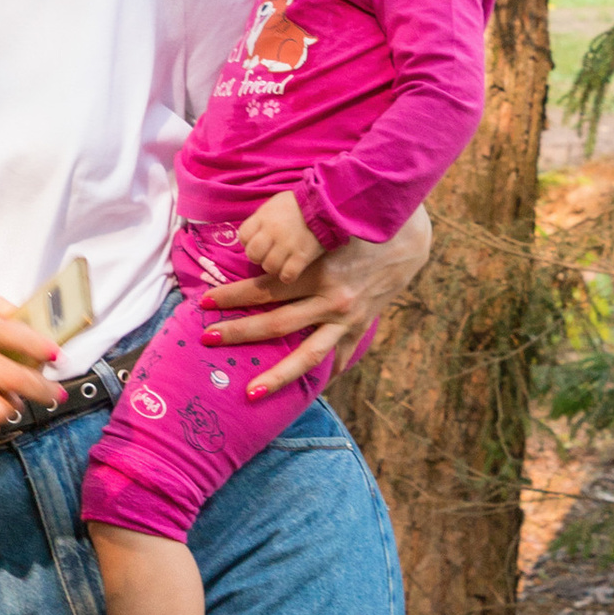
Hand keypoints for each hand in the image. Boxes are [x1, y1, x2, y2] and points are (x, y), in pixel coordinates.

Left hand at [202, 203, 432, 397]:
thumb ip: (294, 236)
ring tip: (250, 392)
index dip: (232, 295)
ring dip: (277, 375)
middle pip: (277, 324)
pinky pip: (341, 356)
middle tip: (208, 339)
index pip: (265, 289)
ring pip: (307, 355)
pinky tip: (309, 389)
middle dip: (239, 333)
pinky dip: (326, 373)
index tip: (205, 301)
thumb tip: (256, 241)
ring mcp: (348, 318)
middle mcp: (331, 300)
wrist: (408, 236)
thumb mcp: (327, 223)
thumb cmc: (361, 221)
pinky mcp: (361, 325)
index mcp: (318, 272)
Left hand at [237, 189, 320, 284]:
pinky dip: (288, 275)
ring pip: (269, 267)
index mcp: (264, 217)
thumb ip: (262, 220)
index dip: (248, 241)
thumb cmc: (298, 204)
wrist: (326, 205)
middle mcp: (273, 232)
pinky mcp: (302, 257)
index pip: (243, 236)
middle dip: (259, 257)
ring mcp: (287, 245)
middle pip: (253, 255)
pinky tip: (292, 269)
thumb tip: (252, 235)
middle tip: (268, 254)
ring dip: (274, 267)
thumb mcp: (274, 205)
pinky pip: (287, 275)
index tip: (258, 241)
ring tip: (282, 261)